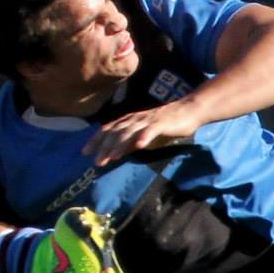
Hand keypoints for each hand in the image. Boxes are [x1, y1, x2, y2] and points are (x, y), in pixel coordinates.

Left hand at [82, 98, 207, 165]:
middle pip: (116, 132)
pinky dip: (144, 137)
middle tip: (96, 161)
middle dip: (104, 147)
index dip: (96, 140)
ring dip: (120, 145)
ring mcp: (147, 120)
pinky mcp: (161, 123)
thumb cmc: (165, 125)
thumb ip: (130, 142)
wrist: (188, 111)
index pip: (108, 130)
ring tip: (112, 157)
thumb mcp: (143, 135)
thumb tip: (115, 153)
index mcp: (129, 121)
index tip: (84, 152)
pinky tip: (139, 146)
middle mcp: (135, 119)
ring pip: (130, 132)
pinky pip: (151, 130)